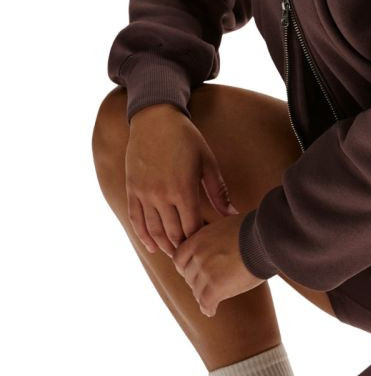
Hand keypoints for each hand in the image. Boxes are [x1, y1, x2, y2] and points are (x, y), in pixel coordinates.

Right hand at [125, 104, 238, 257]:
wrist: (154, 120)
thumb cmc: (186, 138)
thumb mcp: (207, 161)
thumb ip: (218, 191)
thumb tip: (233, 214)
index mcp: (183, 189)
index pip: (192, 227)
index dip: (200, 240)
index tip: (208, 246)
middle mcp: (161, 195)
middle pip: (172, 233)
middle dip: (183, 248)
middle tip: (193, 257)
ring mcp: (144, 194)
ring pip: (153, 230)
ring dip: (164, 245)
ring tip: (175, 254)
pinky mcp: (131, 190)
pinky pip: (136, 220)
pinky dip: (143, 236)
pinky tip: (152, 245)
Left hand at [172, 212, 264, 316]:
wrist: (267, 237)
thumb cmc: (255, 228)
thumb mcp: (227, 224)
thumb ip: (215, 237)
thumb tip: (219, 244)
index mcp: (199, 238)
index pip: (179, 258)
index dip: (186, 266)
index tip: (195, 270)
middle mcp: (198, 255)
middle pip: (188, 276)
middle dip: (197, 281)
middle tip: (207, 285)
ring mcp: (206, 272)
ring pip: (197, 291)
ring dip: (204, 295)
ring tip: (212, 299)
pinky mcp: (215, 287)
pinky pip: (205, 303)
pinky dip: (208, 308)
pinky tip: (212, 310)